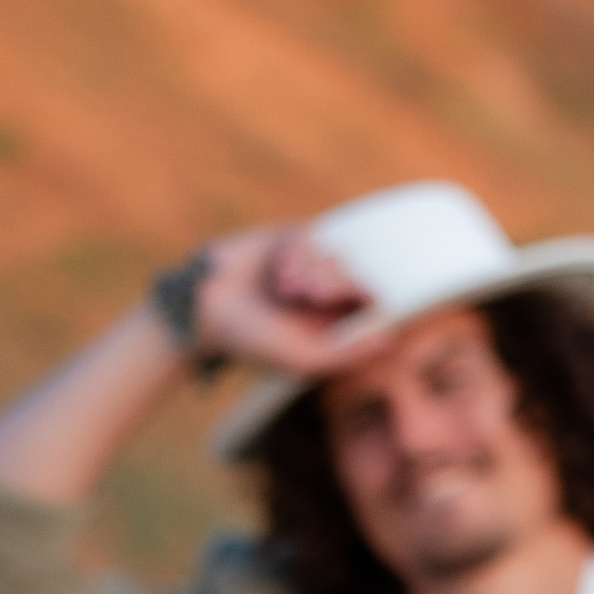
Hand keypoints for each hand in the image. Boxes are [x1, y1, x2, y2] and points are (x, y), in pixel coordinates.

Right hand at [191, 223, 384, 378]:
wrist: (203, 306)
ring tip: (283, 287)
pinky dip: (300, 251)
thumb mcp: (303, 358)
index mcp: (337, 329)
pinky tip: (279, 266)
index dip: (366, 299)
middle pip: (360, 278)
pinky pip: (317, 234)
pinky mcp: (296, 239)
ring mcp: (315, 267)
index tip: (344, 306)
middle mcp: (331, 299)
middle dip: (335, 283)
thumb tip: (390, 338)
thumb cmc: (253, 341)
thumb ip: (349, 352)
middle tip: (305, 295)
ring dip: (312, 269)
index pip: (375, 309)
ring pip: (339, 255)